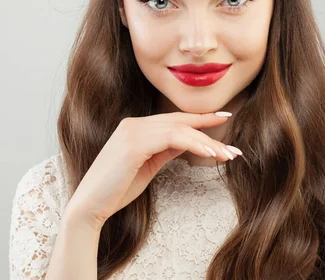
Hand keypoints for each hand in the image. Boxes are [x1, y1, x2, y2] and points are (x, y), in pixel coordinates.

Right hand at [64, 111, 240, 230]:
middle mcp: (133, 124)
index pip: (173, 120)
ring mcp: (132, 132)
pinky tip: (209, 156)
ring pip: (179, 129)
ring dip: (207, 143)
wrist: (90, 205)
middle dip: (210, 133)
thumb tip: (188, 142)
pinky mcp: (133, 144)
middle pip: (180, 123)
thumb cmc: (116, 190)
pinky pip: (171, 138)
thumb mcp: (147, 167)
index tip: (224, 118)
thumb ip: (164, 151)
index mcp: (135, 128)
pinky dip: (193, 145)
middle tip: (234, 150)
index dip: (200, 119)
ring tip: (228, 156)